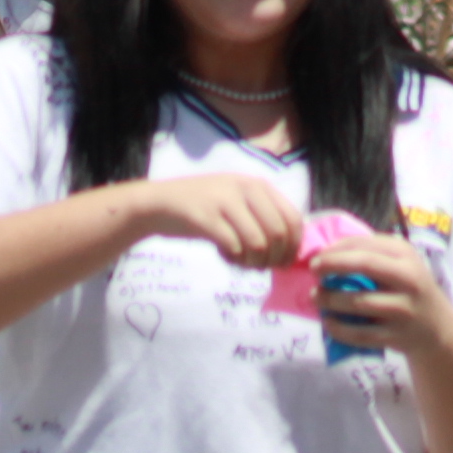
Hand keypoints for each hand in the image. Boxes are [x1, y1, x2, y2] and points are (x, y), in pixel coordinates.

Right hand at [121, 170, 311, 268]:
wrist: (160, 204)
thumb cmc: (204, 207)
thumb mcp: (238, 202)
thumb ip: (263, 217)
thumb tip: (290, 250)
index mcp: (257, 185)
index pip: (292, 218)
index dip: (293, 246)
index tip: (283, 263)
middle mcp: (245, 188)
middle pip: (278, 233)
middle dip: (274, 258)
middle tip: (262, 267)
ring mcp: (225, 201)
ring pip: (258, 243)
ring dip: (254, 262)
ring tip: (242, 262)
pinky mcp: (206, 218)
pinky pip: (234, 247)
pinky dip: (234, 260)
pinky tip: (225, 256)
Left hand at [300, 229, 452, 367]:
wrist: (437, 328)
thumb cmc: (408, 289)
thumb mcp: (400, 264)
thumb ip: (372, 255)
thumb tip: (327, 252)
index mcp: (406, 255)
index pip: (365, 244)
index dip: (337, 248)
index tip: (318, 254)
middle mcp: (409, 279)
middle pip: (364, 265)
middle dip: (332, 265)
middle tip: (313, 270)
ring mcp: (404, 309)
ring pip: (359, 302)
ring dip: (330, 299)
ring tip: (316, 297)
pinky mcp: (397, 336)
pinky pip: (361, 333)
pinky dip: (339, 329)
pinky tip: (327, 323)